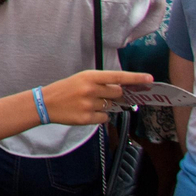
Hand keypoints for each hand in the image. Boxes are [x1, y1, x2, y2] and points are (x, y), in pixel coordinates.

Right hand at [38, 70, 153, 125]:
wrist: (45, 103)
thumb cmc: (65, 89)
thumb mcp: (81, 79)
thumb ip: (100, 83)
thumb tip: (122, 90)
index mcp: (89, 76)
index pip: (118, 77)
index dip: (136, 78)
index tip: (150, 79)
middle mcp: (91, 89)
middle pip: (118, 93)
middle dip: (114, 95)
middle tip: (101, 95)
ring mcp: (89, 104)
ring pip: (111, 107)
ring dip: (105, 106)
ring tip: (88, 104)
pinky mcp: (87, 118)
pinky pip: (104, 118)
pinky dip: (99, 117)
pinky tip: (86, 112)